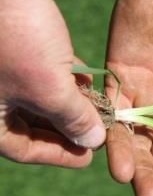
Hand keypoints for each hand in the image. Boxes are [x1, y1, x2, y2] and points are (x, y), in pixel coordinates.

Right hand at [0, 0, 105, 166]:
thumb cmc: (18, 39)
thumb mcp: (50, 88)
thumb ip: (73, 119)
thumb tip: (93, 142)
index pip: (23, 149)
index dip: (60, 155)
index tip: (89, 156)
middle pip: (32, 126)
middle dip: (68, 128)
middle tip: (98, 132)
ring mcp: (1, 76)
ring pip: (39, 101)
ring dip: (71, 105)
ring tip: (99, 109)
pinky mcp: (13, 53)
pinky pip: (39, 77)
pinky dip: (63, 81)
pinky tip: (86, 83)